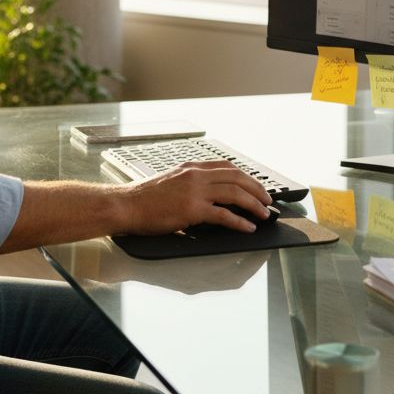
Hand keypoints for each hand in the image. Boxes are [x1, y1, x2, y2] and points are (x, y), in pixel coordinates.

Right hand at [120, 161, 272, 234]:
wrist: (125, 205)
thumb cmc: (143, 198)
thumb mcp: (170, 182)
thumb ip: (190, 184)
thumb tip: (209, 196)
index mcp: (191, 168)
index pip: (226, 167)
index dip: (245, 176)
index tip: (255, 186)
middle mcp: (195, 176)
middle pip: (236, 177)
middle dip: (256, 189)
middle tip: (267, 200)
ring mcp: (194, 191)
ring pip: (234, 193)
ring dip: (253, 204)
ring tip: (263, 213)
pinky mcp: (191, 209)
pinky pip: (223, 214)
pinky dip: (239, 221)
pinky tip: (248, 227)